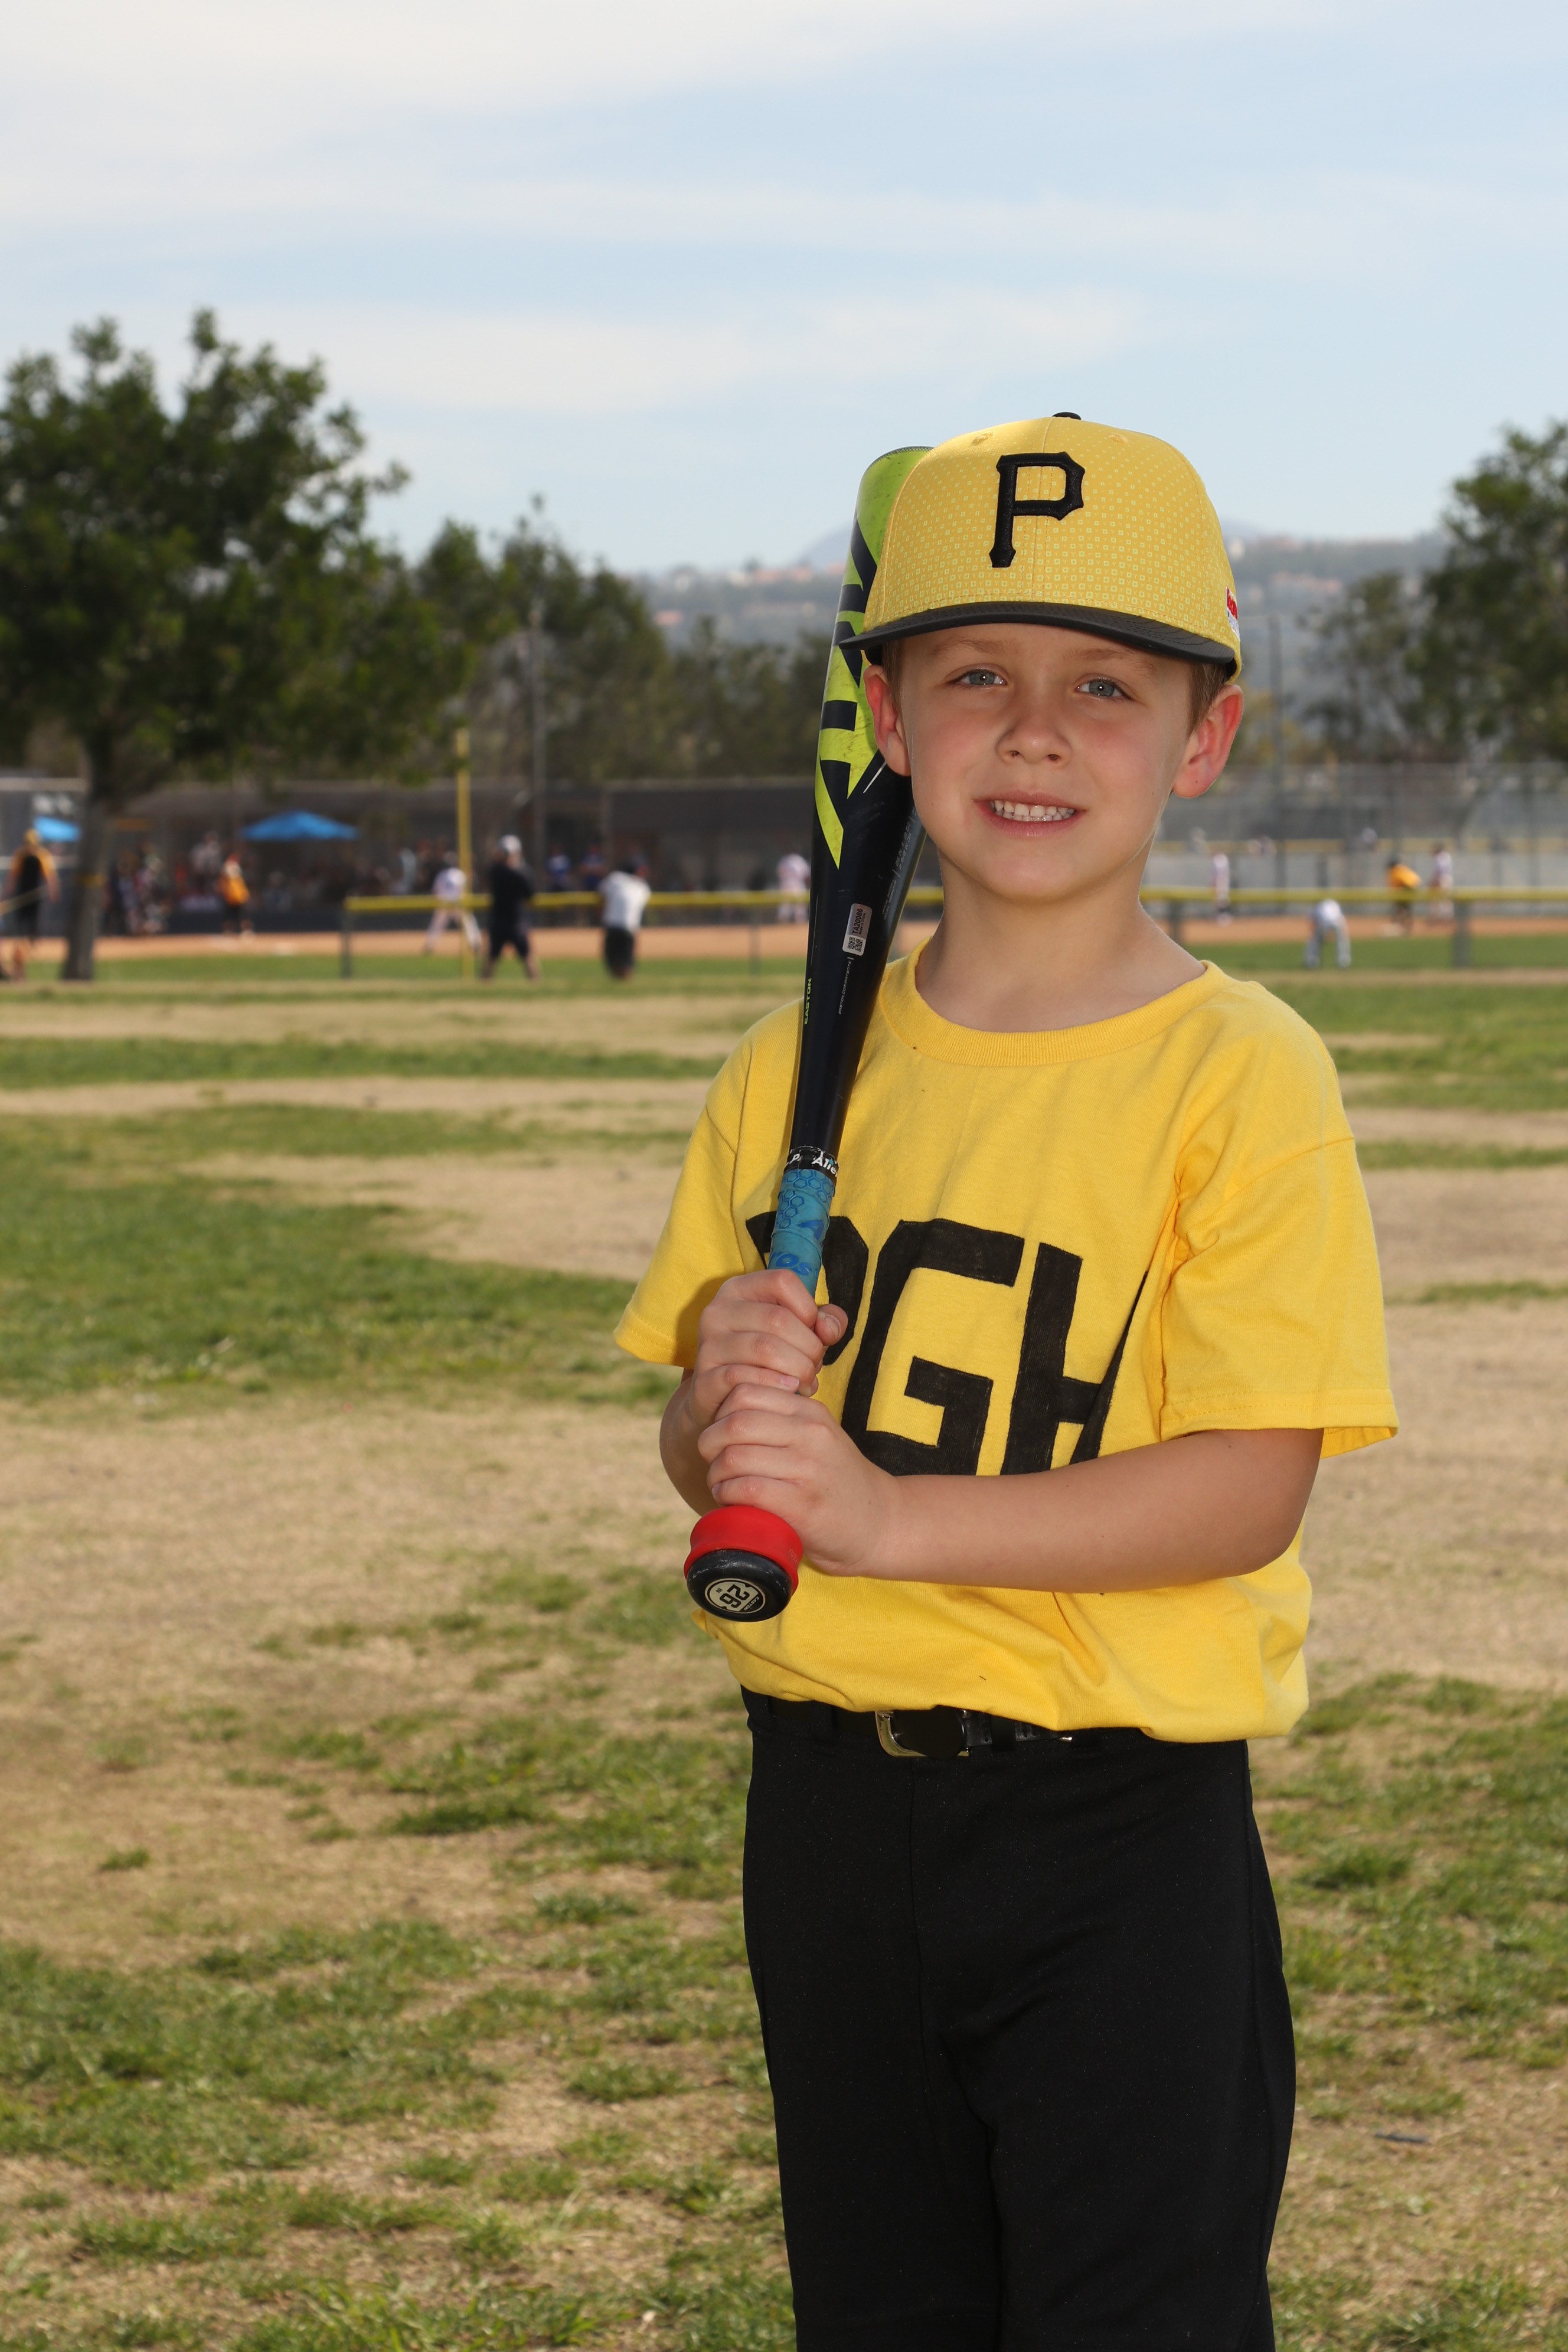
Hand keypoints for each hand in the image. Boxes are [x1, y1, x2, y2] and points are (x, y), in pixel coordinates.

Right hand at [688, 1270, 845, 1432]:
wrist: (722, 1401)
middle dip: (809, 1348)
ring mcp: (708, 1345)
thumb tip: (827, 1329)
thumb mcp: (798, 1332)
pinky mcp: (704, 1379)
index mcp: (740, 1289)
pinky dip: (776, 1387)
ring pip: (765, 1349)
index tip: (814, 1333)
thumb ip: (826, 1321)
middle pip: (778, 1319)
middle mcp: (718, 1311)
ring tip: (806, 1382)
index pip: (782, 1281)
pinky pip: (746, 1378)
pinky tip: (788, 1393)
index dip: (809, 1308)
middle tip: (814, 1367)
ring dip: (798, 1370)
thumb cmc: (767, 1361)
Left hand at [697, 1381, 900, 1578]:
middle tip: (712, 1461)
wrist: (880, 1523)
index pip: (745, 1391)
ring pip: (735, 1457)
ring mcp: (808, 1470)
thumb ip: (780, 1419)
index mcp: (810, 1412)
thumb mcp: (816, 1436)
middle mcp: (810, 1434)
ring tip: (721, 1485)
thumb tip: (723, 1410)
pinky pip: (747, 1490)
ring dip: (716, 1475)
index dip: (719, 1412)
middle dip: (710, 1443)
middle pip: (734, 1422)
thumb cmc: (834, 1480)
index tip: (720, 1433)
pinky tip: (733, 1501)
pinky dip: (728, 1496)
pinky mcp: (803, 1506)